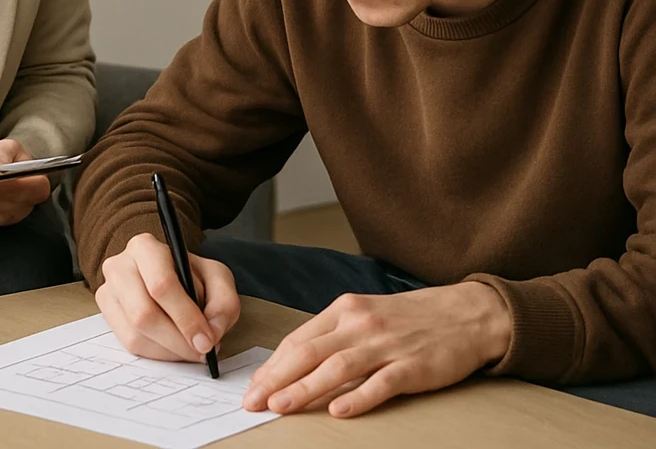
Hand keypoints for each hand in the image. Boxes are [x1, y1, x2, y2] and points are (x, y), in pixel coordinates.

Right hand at [96, 232, 240, 362]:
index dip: (185, 317)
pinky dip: (157, 354)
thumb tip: (212, 333)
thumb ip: (223, 302)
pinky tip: (173, 347)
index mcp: (145, 247)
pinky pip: (129, 345)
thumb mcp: (216, 277)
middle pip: (143, 314)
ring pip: (135, 334)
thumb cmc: (189, 274)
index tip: (206, 340)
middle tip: (201, 351)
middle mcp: (119, 267)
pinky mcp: (107, 316)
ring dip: (169, 350)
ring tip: (190, 348)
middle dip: (177, 340)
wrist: (164, 273)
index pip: (161, 285)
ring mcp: (108, 292)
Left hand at [243, 282, 510, 417]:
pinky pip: (380, 383)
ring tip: (281, 406)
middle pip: (310, 352)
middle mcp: (360, 323)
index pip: (299, 338)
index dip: (273, 364)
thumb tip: (297, 361)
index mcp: (345, 309)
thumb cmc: (410, 317)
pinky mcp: (412, 366)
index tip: (254, 385)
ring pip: (337, 367)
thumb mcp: (366, 314)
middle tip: (253, 401)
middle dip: (277, 379)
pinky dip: (358, 397)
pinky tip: (338, 410)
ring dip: (305, 389)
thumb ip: (334, 334)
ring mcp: (386, 344)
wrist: (465, 313)